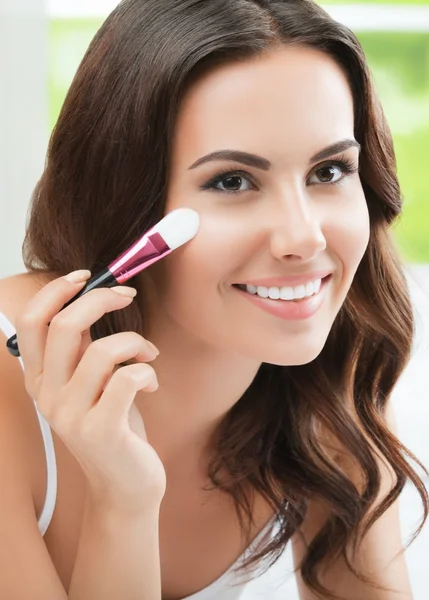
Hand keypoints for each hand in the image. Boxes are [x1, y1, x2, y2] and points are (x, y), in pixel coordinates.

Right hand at [15, 269, 165, 512]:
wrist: (125, 485)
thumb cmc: (114, 424)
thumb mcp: (90, 382)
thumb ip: (83, 348)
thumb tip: (95, 298)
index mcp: (39, 379)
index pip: (32, 321)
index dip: (57, 290)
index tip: (87, 276)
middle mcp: (47, 395)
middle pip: (64, 325)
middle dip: (102, 299)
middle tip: (128, 297)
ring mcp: (71, 415)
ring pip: (104, 350)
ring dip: (136, 341)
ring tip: (148, 354)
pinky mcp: (101, 429)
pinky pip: (129, 376)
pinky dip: (147, 369)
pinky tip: (151, 383)